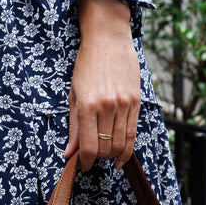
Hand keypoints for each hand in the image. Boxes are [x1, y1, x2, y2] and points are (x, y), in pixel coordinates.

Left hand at [64, 0, 140, 170]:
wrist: (108, 39)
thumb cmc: (87, 64)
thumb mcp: (74, 94)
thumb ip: (73, 125)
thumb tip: (70, 152)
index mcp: (87, 105)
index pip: (89, 146)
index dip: (85, 161)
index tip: (82, 165)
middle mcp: (107, 107)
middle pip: (106, 147)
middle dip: (99, 158)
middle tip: (92, 157)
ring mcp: (124, 104)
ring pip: (121, 143)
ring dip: (112, 155)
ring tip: (105, 156)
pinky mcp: (136, 101)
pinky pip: (133, 133)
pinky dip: (127, 149)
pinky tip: (121, 156)